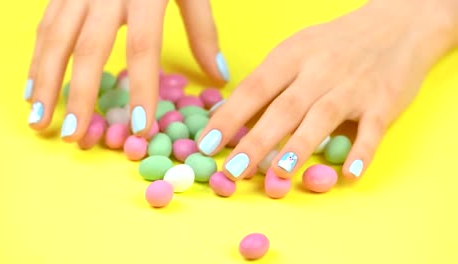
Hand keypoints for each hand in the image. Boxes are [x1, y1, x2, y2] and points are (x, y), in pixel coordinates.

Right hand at [25, 0, 228, 139]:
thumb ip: (203, 31)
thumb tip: (219, 77)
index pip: (141, 47)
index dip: (141, 89)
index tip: (140, 128)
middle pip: (88, 48)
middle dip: (80, 95)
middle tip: (75, 135)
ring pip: (56, 38)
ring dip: (45, 82)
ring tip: (40, 121)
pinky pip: (44, 26)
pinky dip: (36, 59)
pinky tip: (32, 89)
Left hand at [197, 0, 457, 180]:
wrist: (396, 25)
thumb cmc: (335, 44)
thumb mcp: (297, 51)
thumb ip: (268, 83)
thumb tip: (227, 116)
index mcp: (292, 55)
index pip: (255, 88)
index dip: (229, 117)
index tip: (206, 144)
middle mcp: (320, 70)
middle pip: (284, 108)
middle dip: (256, 141)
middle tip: (233, 171)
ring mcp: (353, 86)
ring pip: (323, 117)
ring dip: (300, 146)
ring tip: (279, 173)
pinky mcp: (384, 102)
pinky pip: (372, 129)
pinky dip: (362, 151)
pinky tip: (349, 174)